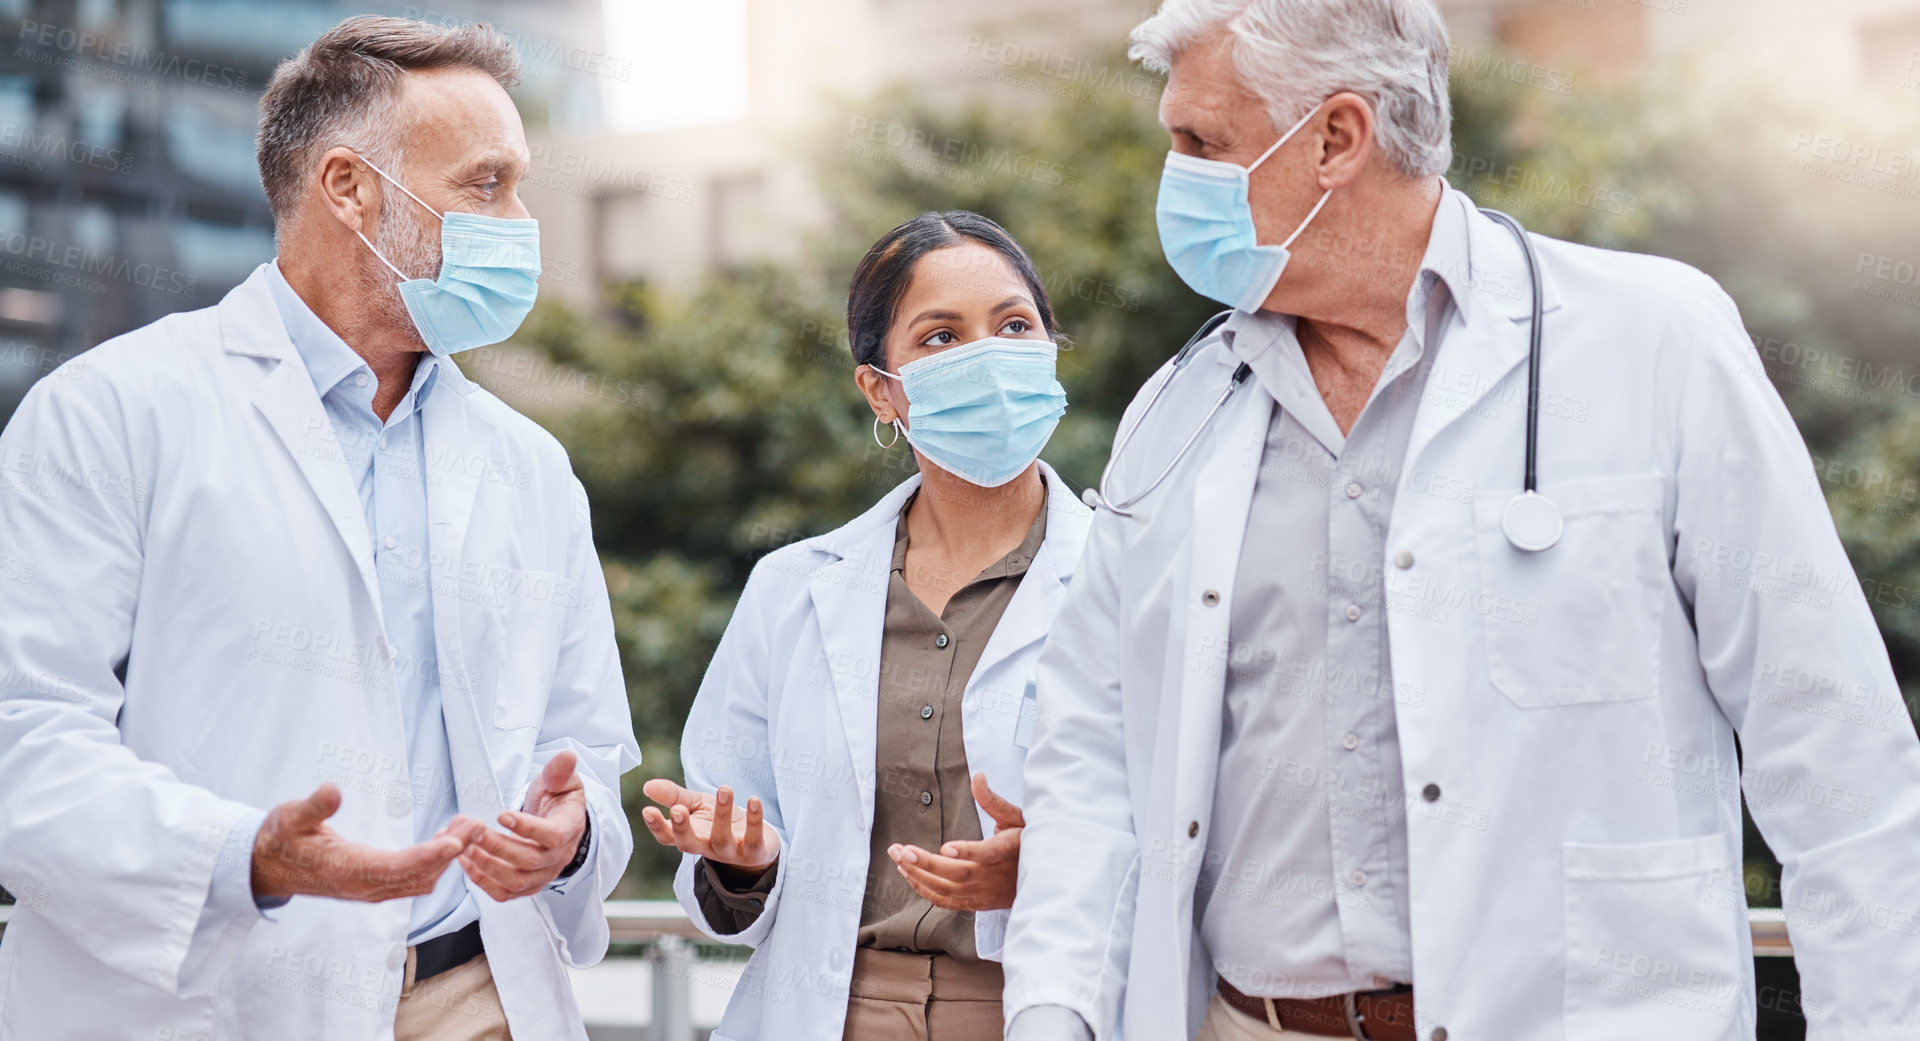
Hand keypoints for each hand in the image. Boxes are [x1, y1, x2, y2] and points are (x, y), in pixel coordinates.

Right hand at [251, 783, 470, 901]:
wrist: (266, 867)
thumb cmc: (279, 838)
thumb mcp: (290, 816)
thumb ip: (313, 806)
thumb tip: (332, 789)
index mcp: (346, 869)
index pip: (397, 867)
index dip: (428, 856)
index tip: (456, 842)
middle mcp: (363, 886)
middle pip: (419, 875)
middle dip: (451, 852)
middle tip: (476, 823)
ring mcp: (370, 890)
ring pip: (421, 880)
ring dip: (447, 857)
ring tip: (468, 826)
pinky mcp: (373, 887)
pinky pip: (413, 880)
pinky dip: (435, 863)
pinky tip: (446, 840)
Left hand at [454, 750, 589, 901]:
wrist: (560, 824)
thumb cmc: (558, 800)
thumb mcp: (562, 781)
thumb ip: (560, 771)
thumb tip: (567, 756)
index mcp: (569, 829)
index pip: (553, 836)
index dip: (527, 829)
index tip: (501, 814)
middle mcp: (558, 857)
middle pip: (530, 861)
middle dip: (498, 848)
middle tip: (474, 831)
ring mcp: (542, 875)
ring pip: (516, 881)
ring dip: (487, 867)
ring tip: (466, 847)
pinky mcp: (526, 885)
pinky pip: (504, 893)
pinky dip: (482, 881)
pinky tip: (466, 862)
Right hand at [640, 778, 779, 871]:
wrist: (755, 843)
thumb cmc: (718, 822)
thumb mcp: (696, 806)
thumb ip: (674, 796)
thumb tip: (647, 785)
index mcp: (689, 836)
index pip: (666, 836)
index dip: (656, 826)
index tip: (648, 810)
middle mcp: (705, 847)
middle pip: (688, 844)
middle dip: (682, 828)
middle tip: (677, 809)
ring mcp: (729, 852)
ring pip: (721, 839)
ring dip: (722, 814)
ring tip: (724, 789)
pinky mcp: (753, 851)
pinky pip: (753, 839)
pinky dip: (754, 821)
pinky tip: (754, 801)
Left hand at [890, 772, 1024, 911]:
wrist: (1042, 880)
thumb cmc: (1027, 843)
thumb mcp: (1016, 817)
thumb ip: (993, 800)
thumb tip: (977, 777)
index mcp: (1006, 851)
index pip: (986, 854)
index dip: (967, 852)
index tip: (945, 848)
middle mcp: (993, 875)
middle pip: (956, 874)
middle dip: (925, 863)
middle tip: (900, 850)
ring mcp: (983, 892)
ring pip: (946, 889)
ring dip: (918, 875)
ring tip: (898, 858)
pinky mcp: (976, 902)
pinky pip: (946, 901)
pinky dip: (924, 890)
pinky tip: (909, 875)